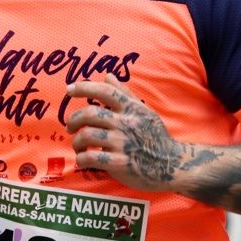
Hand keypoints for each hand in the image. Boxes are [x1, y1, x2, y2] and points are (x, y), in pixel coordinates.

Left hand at [65, 74, 183, 191]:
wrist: (171, 165)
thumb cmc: (155, 137)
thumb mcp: (144, 112)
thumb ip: (124, 94)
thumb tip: (108, 76)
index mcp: (132, 109)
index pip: (105, 91)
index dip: (84, 87)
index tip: (69, 90)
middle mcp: (126, 123)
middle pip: (90, 114)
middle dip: (74, 120)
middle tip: (70, 127)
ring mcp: (123, 144)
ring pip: (87, 136)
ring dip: (77, 142)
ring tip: (79, 146)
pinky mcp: (120, 163)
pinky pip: (91, 158)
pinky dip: (82, 159)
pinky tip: (83, 160)